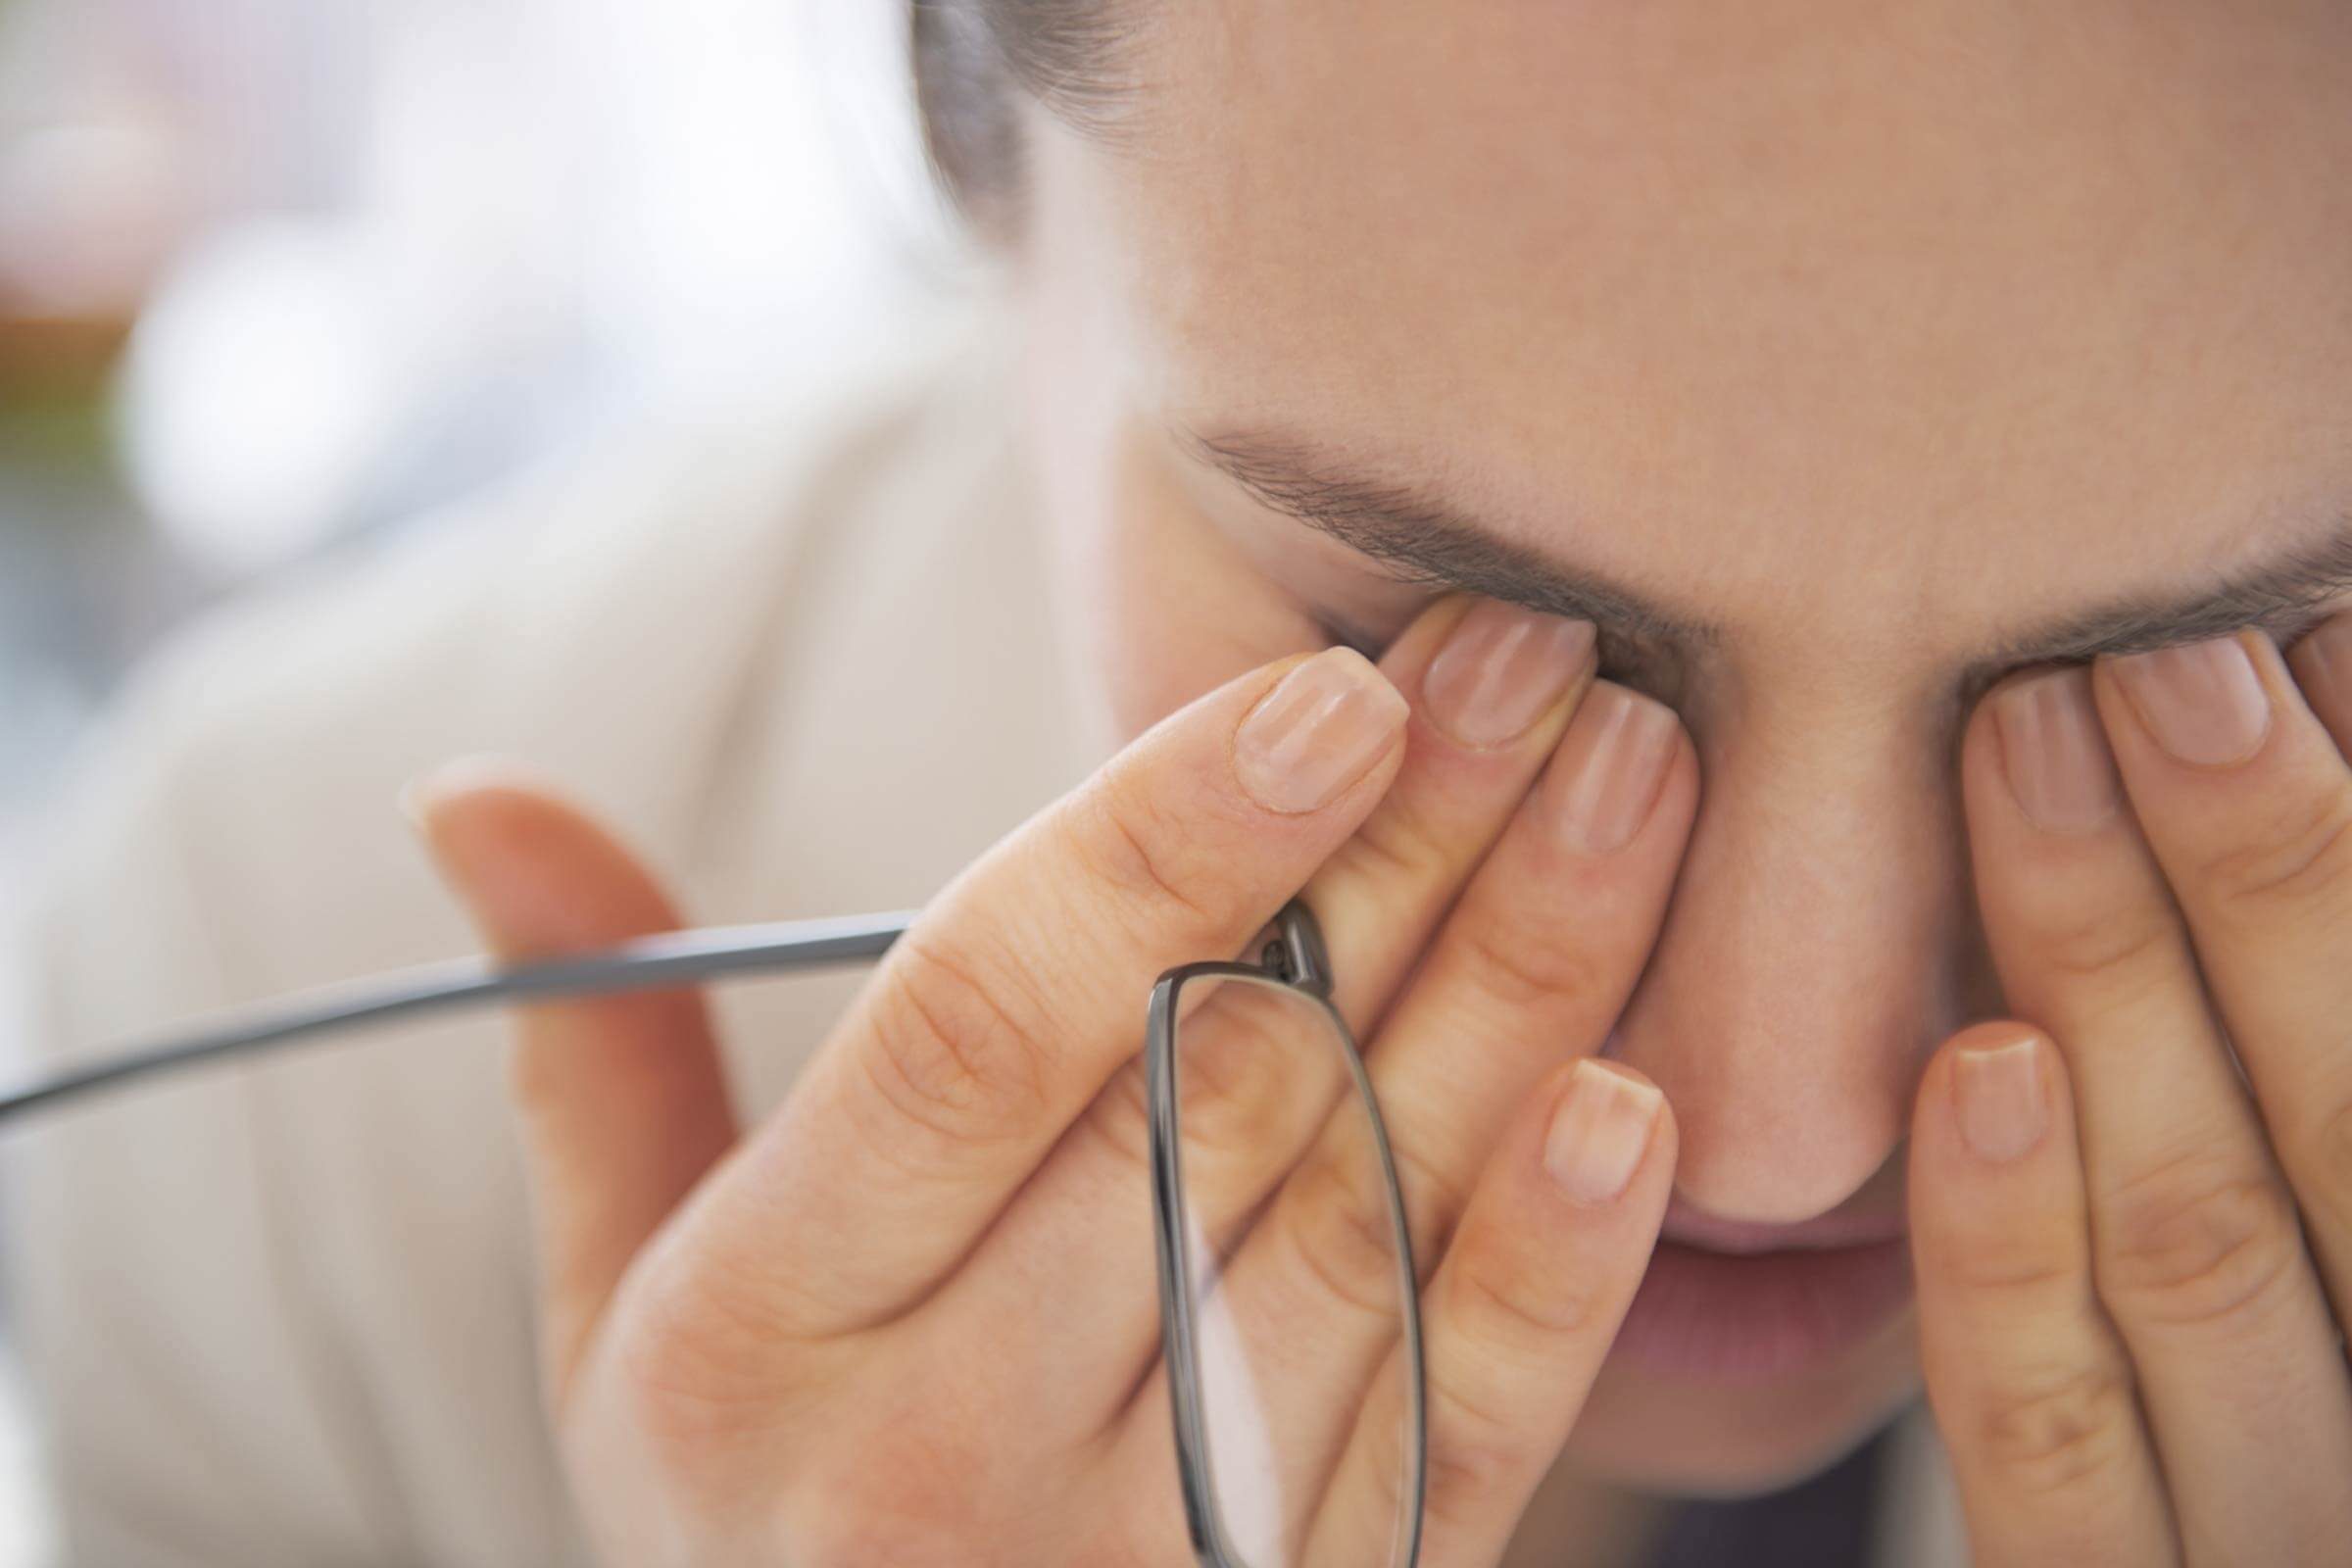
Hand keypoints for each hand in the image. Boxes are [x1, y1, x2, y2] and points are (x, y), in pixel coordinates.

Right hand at [411, 595, 1696, 1566]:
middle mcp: (934, 1458)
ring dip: (1518, 990)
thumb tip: (473, 796)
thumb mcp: (626, 1309)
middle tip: (1538, 661)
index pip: (978, 1026)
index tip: (1331, 688)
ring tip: (1637, 787)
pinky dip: (1550, 1273)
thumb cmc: (749, 1512)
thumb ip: (598, 1053)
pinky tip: (1632, 1101)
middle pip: (1205, 1092)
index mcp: (756, 1331)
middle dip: (1395, 854)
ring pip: (1357, 1232)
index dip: (1161, 838)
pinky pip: (1452, 1447)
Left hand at [1911, 618, 2351, 1564]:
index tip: (2301, 640)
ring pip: (2194, 1242)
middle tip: (2147, 660)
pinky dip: (2008, 1245)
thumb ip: (2299, 1036)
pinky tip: (1973, 1058)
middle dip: (2256, 877)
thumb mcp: (2314, 1181)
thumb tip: (2328, 681)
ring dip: (2115, 979)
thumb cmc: (2295, 1334)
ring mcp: (2274, 1527)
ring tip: (2031, 747)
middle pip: (2335, 1127)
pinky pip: (2047, 1428)